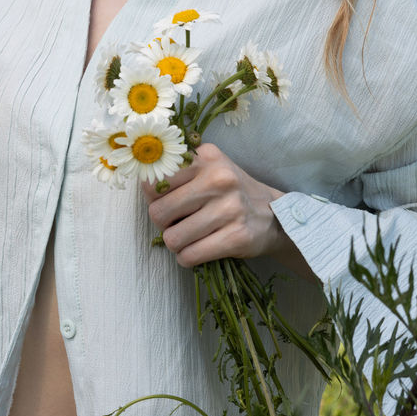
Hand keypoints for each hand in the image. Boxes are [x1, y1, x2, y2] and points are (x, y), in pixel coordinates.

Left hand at [142, 142, 314, 279]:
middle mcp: (219, 179)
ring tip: (188, 238)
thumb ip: (177, 173)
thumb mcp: (208, 169)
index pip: (155, 180)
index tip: (163, 200)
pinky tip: (197, 250)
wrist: (274, 215)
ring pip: (172, 239)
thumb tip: (143, 186)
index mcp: (207, 157)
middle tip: (175, 223)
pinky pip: (190, 256)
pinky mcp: (237, 237)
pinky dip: (187, 258)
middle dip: (162, 224)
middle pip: (158, 212)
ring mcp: (229, 209)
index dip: (152, 196)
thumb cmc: (230, 191)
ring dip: (175, 244)